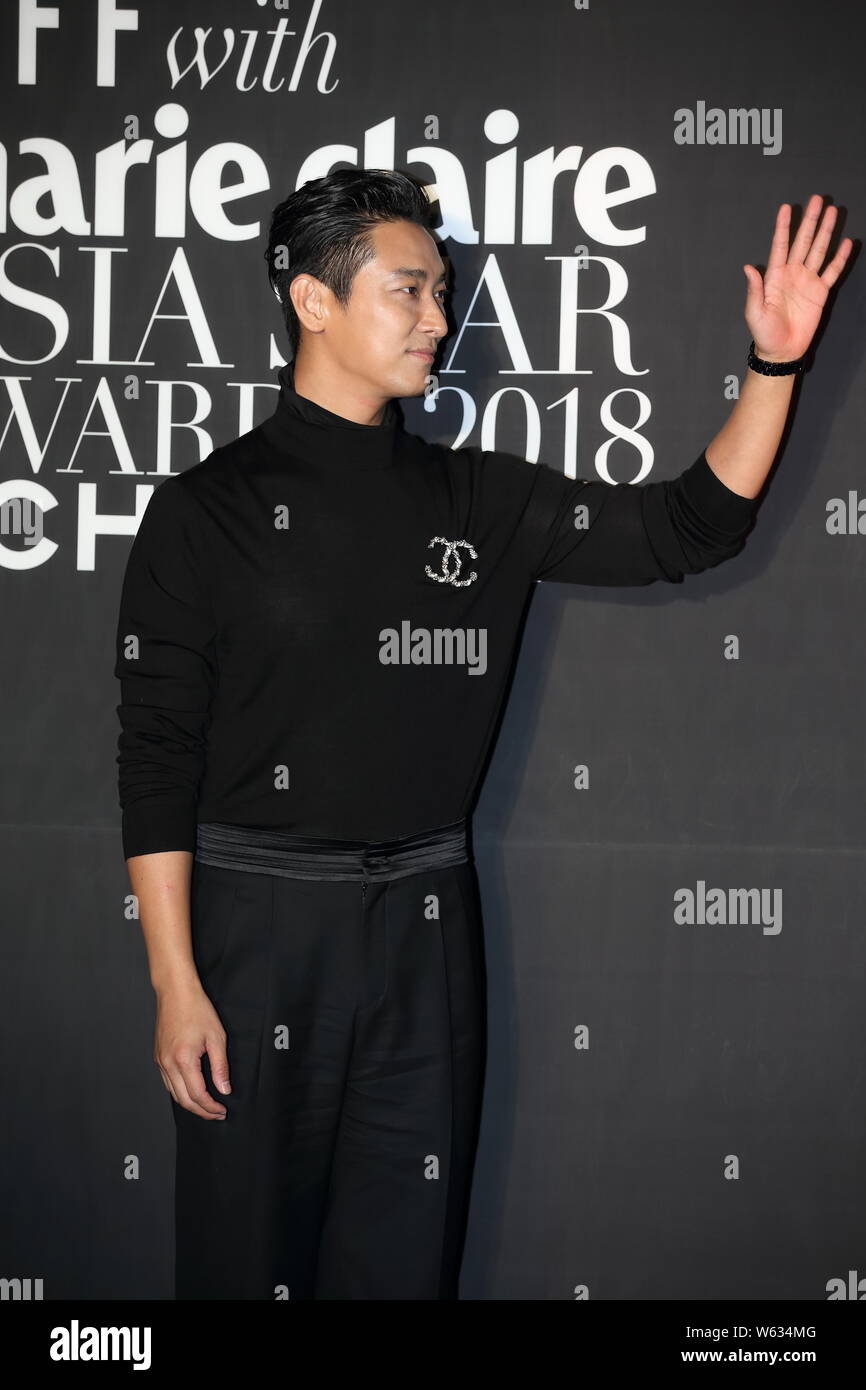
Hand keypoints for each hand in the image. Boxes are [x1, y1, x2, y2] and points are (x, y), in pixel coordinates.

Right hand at [154, 979, 230, 1118]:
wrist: (176, 992)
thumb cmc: (197, 1009)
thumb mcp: (217, 1037)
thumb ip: (220, 1066)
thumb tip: (224, 1089)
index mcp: (183, 1060)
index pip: (198, 1095)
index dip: (211, 1107)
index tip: (222, 1111)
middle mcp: (167, 1064)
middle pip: (183, 1100)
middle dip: (201, 1111)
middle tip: (217, 1114)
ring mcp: (160, 1061)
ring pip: (173, 1094)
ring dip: (190, 1104)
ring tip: (207, 1106)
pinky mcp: (158, 1057)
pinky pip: (168, 1082)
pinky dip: (180, 1092)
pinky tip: (192, 1091)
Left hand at [744, 194, 852, 361]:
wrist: (782, 351)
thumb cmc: (764, 334)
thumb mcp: (754, 312)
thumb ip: (754, 289)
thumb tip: (749, 267)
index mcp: (775, 276)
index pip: (780, 245)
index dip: (783, 227)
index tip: (786, 207)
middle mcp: (792, 274)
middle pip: (803, 242)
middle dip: (810, 221)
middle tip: (818, 199)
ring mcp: (808, 281)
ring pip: (819, 250)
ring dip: (825, 232)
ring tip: (833, 212)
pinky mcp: (820, 292)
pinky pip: (832, 271)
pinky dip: (840, 258)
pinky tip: (846, 243)